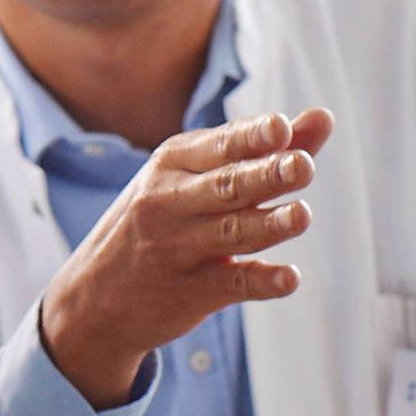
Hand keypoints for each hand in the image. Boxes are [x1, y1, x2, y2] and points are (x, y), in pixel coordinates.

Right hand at [39, 107, 335, 407]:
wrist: (93, 297)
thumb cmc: (157, 221)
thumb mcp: (191, 177)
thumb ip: (259, 150)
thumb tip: (322, 118)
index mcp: (172, 165)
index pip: (221, 146)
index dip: (253, 137)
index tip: (281, 128)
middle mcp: (170, 203)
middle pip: (227, 186)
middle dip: (266, 175)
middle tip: (303, 167)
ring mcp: (178, 250)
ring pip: (232, 233)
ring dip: (270, 225)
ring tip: (302, 215)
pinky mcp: (190, 293)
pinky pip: (231, 284)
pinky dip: (261, 281)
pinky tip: (288, 278)